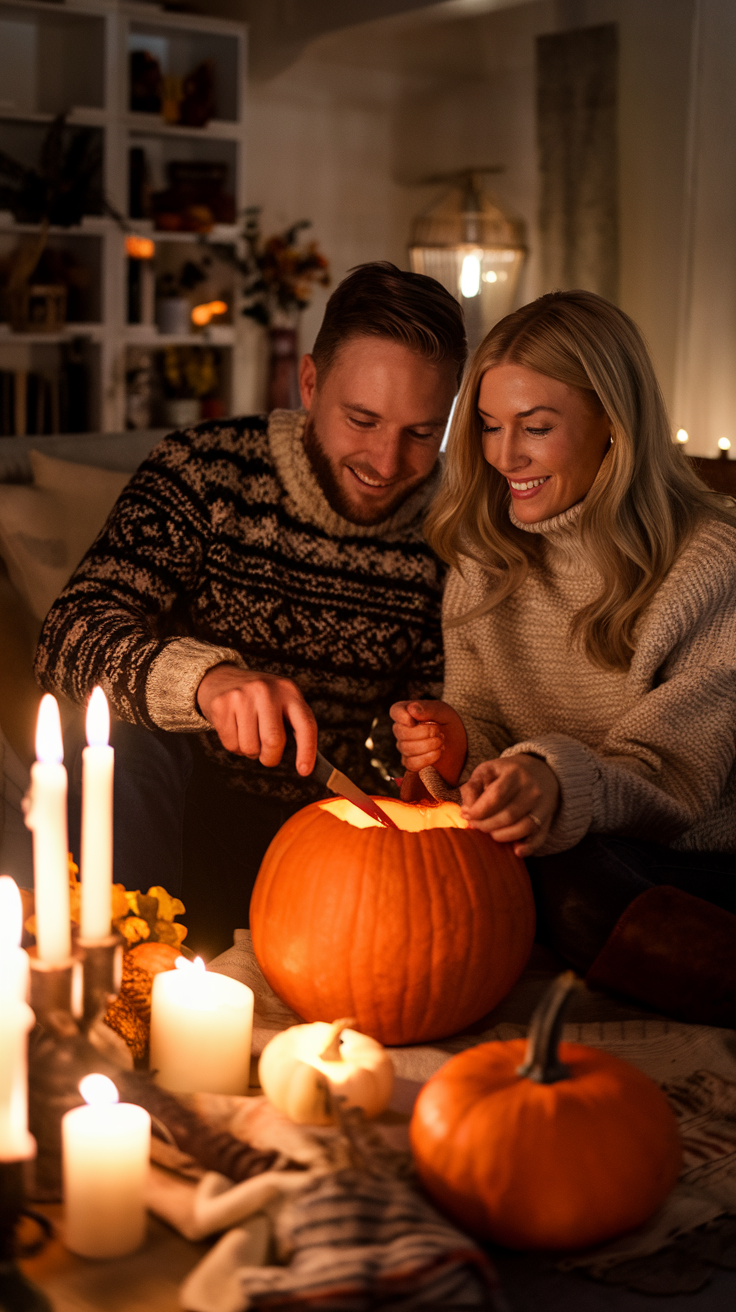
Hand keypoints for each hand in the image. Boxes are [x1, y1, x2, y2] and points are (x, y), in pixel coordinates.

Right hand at [196, 664, 316, 774]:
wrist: (222, 678)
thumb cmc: (259, 701)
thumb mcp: (281, 703)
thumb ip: (292, 727)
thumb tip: (303, 765)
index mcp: (288, 691)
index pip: (305, 725)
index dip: (307, 751)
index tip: (304, 770)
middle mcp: (266, 690)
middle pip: (273, 741)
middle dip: (270, 758)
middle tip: (267, 756)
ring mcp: (242, 695)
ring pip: (250, 747)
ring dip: (250, 752)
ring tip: (249, 736)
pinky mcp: (221, 704)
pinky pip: (231, 744)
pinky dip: (234, 747)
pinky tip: (235, 730)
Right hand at [390, 698, 466, 785]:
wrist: (458, 743)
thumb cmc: (448, 723)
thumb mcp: (442, 712)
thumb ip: (427, 709)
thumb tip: (411, 708)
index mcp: (407, 712)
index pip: (396, 712)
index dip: (403, 716)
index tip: (415, 720)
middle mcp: (401, 729)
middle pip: (401, 732)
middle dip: (424, 732)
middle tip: (439, 731)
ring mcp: (404, 747)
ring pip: (407, 748)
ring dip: (429, 745)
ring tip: (441, 740)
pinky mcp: (410, 763)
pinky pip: (411, 764)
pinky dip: (427, 758)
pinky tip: (438, 752)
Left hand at [460, 754, 559, 856]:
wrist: (540, 771)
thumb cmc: (506, 773)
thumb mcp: (486, 771)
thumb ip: (472, 788)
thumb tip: (466, 811)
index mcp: (515, 773)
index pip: (495, 797)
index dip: (478, 811)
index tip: (467, 815)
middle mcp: (532, 789)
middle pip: (508, 815)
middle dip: (486, 825)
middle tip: (475, 825)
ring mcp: (543, 805)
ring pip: (524, 827)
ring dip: (502, 836)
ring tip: (490, 833)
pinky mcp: (548, 819)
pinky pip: (539, 837)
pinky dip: (528, 847)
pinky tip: (515, 850)